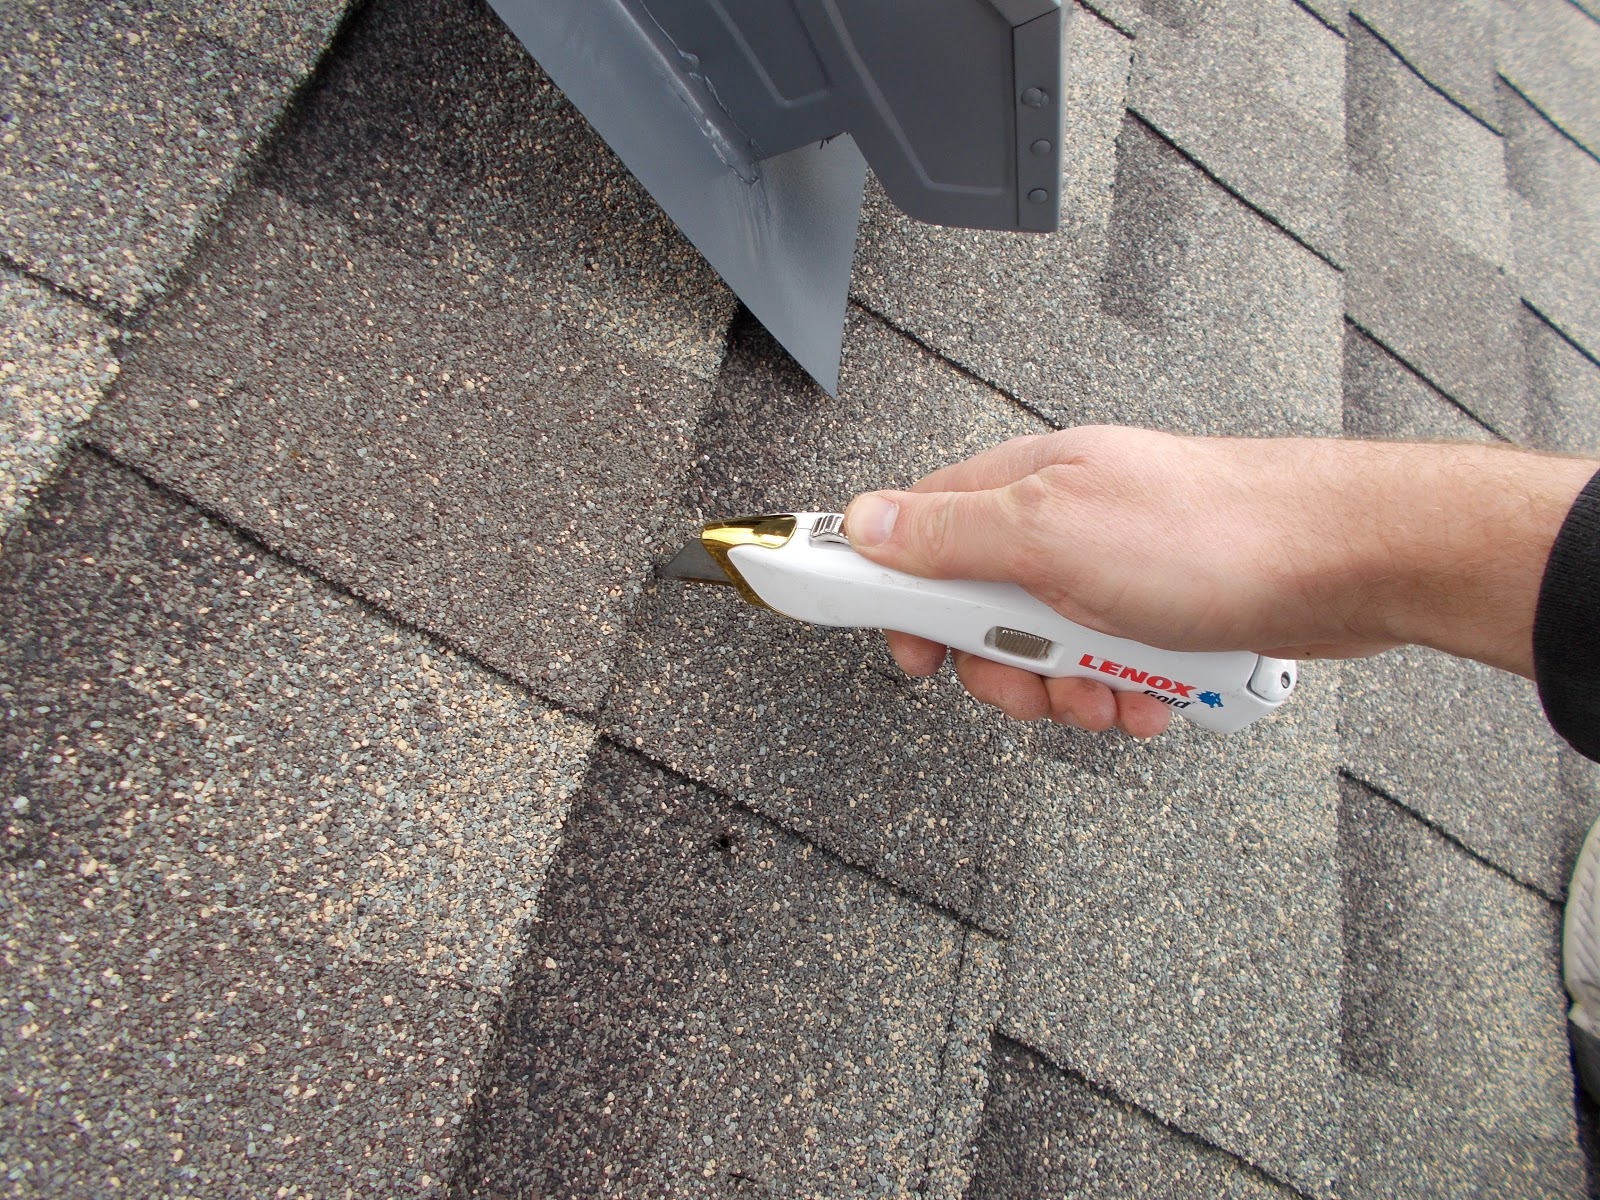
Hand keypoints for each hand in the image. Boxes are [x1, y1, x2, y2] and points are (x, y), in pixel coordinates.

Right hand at [844, 427, 1596, 736]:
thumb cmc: (1210, 533)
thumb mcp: (1048, 532)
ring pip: (1048, 655)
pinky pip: (1112, 671)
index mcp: (1021, 488)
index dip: (897, 598)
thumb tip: (862, 523)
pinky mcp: (1160, 614)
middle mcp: (1062, 525)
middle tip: (1039, 669)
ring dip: (1073, 691)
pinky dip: (1128, 694)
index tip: (906, 648)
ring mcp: (1112, 572)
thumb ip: (946, 532)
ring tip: (1115, 686)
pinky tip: (1157, 695)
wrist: (1344, 560)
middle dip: (1005, 666)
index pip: (916, 534)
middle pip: (979, 614)